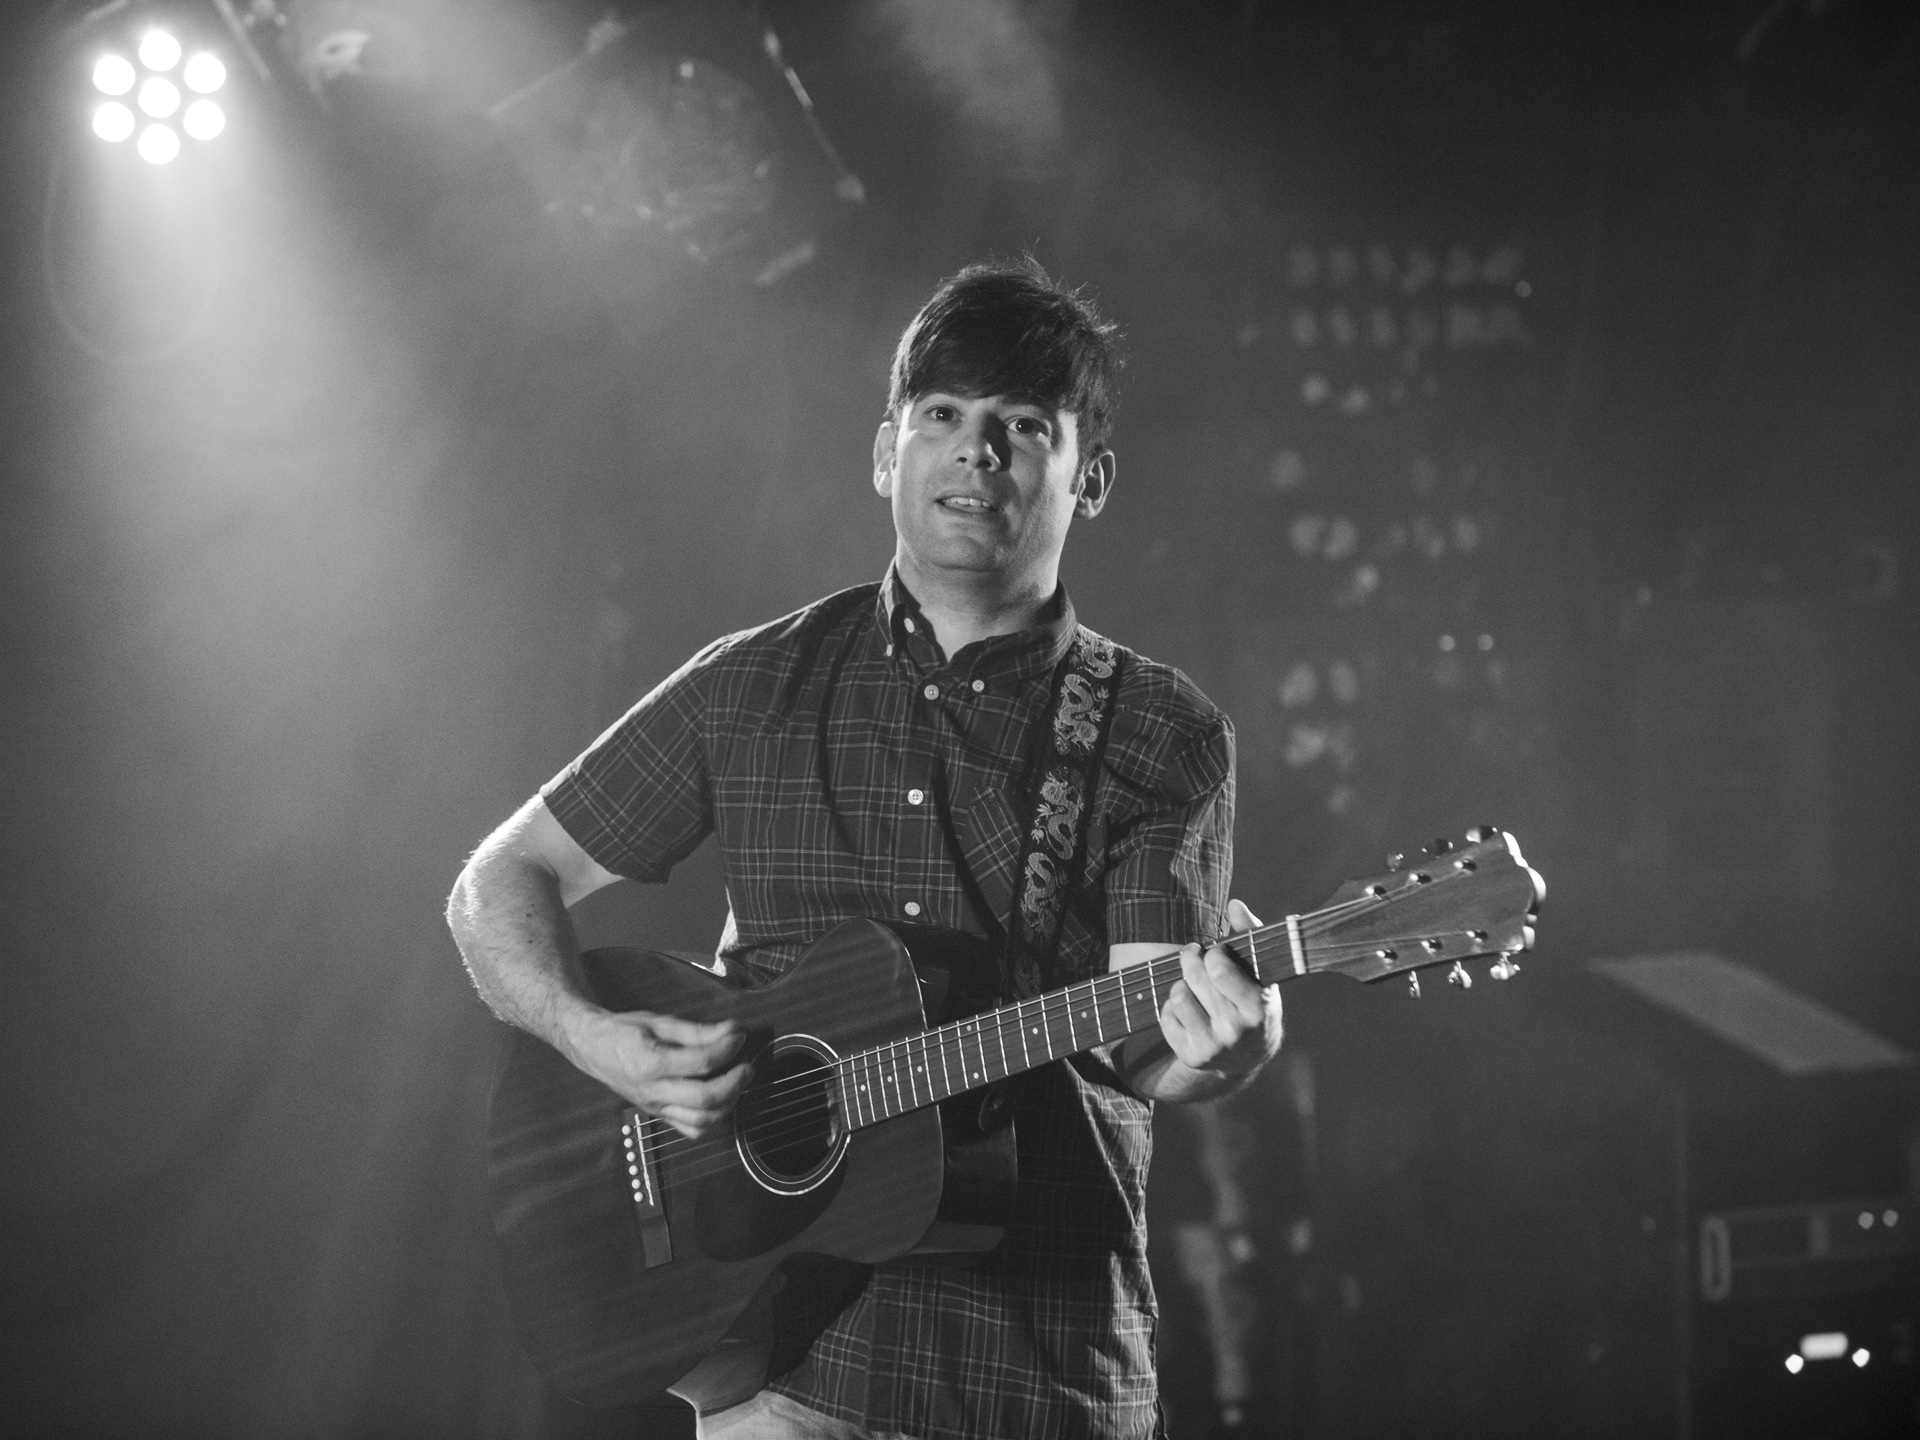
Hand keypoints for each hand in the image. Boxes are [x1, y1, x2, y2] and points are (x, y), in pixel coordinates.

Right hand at [570, 1008, 751, 1138]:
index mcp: (650, 1062)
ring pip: (702, 1121)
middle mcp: (652, 1091)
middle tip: (747, 1065)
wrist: (592, 1048)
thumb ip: (698, 1030)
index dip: (728, 1048)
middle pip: (705, 1099)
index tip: (740, 1036)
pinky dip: (712, 1119)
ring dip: (728, 1103)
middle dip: (735, 1082)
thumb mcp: (659, 1022)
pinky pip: (691, 1129)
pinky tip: (719, 1099)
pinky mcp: (658, 1116)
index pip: (701, 1063)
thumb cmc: (624, 1031)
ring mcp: (655, 1108)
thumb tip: (732, 1031)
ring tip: (737, 1081)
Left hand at [1156, 899, 1282, 1078]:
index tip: (1217, 952)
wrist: (1249, 1056)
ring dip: (1182, 983)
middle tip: (1194, 954)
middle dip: (1192, 958)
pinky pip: (1166, 1017)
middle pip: (1194, 978)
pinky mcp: (1191, 1056)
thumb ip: (1252, 933)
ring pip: (1177, 996)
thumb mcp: (1262, 971)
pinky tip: (1188, 1008)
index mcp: (1259, 1009)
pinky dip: (1172, 1008)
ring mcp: (1212, 1047)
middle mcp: (1235, 1031)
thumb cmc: (1254, 1001)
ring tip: (1193, 984)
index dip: (1213, 953)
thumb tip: (1235, 904)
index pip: (1219, 969)